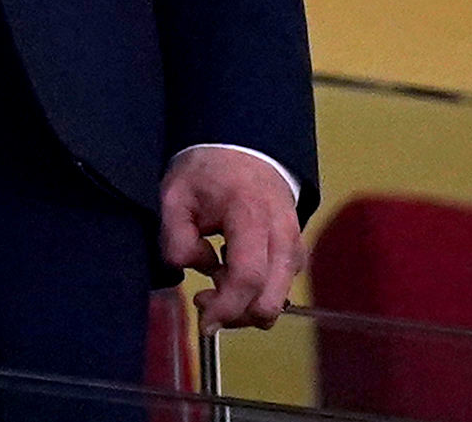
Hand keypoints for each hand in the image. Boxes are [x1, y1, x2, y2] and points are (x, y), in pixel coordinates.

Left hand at [162, 147, 301, 327]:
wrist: (247, 151)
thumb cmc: (208, 173)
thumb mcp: (176, 194)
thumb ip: (175, 234)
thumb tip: (185, 267)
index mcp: (251, 217)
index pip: (248, 277)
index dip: (226, 307)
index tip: (203, 320)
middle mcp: (282, 237)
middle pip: (269, 301)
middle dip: (235, 314)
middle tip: (203, 299)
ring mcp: (294, 247)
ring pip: (278, 301)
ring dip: (244, 306)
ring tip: (215, 278)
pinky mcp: (296, 255)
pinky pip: (280, 290)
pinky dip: (256, 294)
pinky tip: (232, 272)